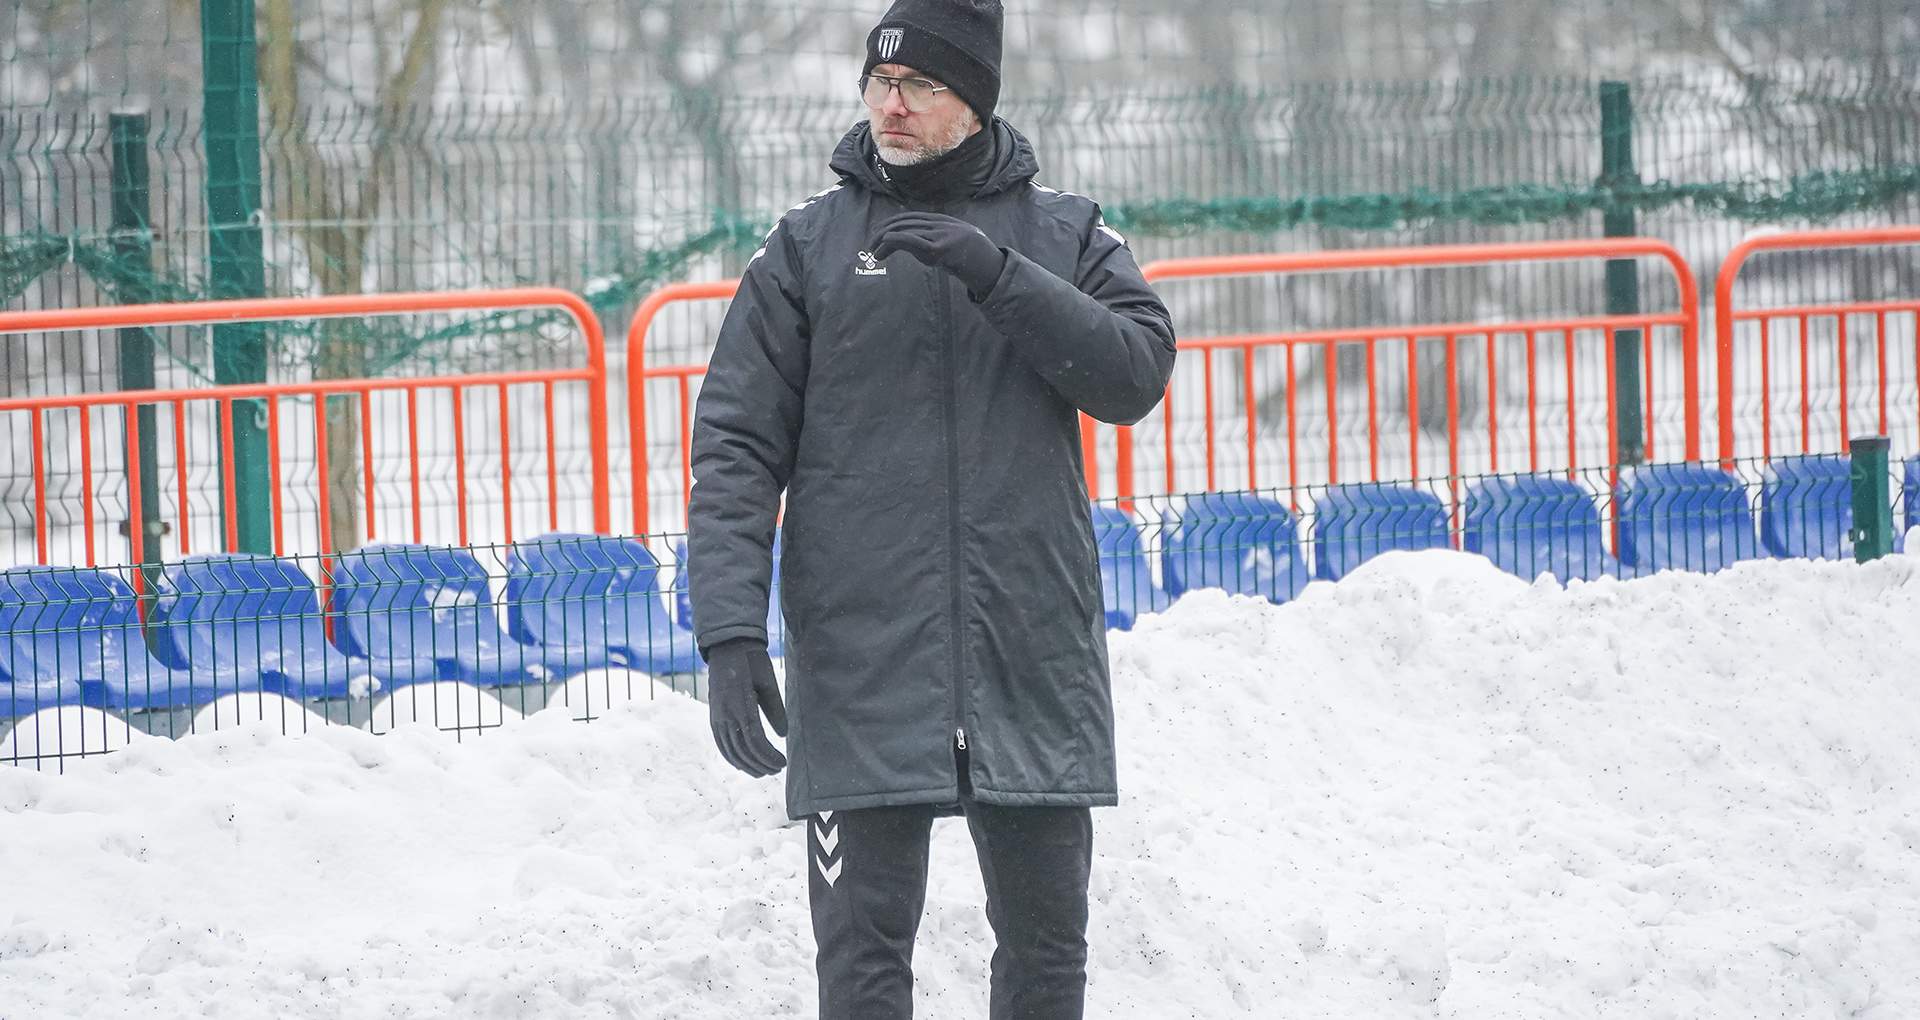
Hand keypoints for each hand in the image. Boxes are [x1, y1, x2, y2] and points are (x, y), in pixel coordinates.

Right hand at [705, 638, 787, 776]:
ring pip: (730, 750)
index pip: (755, 740)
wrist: (727, 646)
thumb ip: (776, 710)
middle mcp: (725, 714)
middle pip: (743, 750)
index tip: (783, 763)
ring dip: (747, 764)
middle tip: (777, 769)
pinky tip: (744, 763)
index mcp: (740, 704)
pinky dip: (733, 757)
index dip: (768, 756)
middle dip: (761, 764)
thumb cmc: (752, 662)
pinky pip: (721, 743)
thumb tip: (783, 736)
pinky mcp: (714, 716)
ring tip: (763, 771)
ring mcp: (717, 716)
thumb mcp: (768, 682)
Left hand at [868, 211, 1006, 296]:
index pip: (909, 218)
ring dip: (884, 242)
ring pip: (904, 230)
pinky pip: (911, 239)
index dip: (890, 225)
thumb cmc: (970, 258)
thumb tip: (912, 248)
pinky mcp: (938, 248)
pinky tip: (884, 244)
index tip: (878, 235)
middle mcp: (938, 224)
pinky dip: (895, 239)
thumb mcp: (951, 245)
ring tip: (874, 254)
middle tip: (870, 247)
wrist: (989, 264)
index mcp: (940, 220)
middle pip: (904, 223)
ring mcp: (938, 234)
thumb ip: (933, 242)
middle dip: (883, 233)